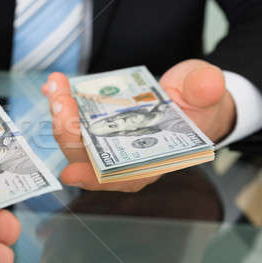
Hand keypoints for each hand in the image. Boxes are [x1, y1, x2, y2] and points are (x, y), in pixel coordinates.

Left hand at [42, 59, 235, 191]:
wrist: (192, 95)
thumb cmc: (200, 103)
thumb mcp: (207, 93)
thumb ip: (205, 90)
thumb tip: (208, 84)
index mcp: (153, 160)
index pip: (122, 177)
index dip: (95, 178)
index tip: (72, 172)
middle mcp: (125, 156)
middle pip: (89, 155)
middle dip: (69, 131)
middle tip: (61, 102)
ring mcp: (108, 140)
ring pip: (75, 137)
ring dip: (61, 112)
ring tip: (56, 86)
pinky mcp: (98, 123)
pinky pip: (73, 119)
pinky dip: (61, 103)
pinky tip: (53, 86)